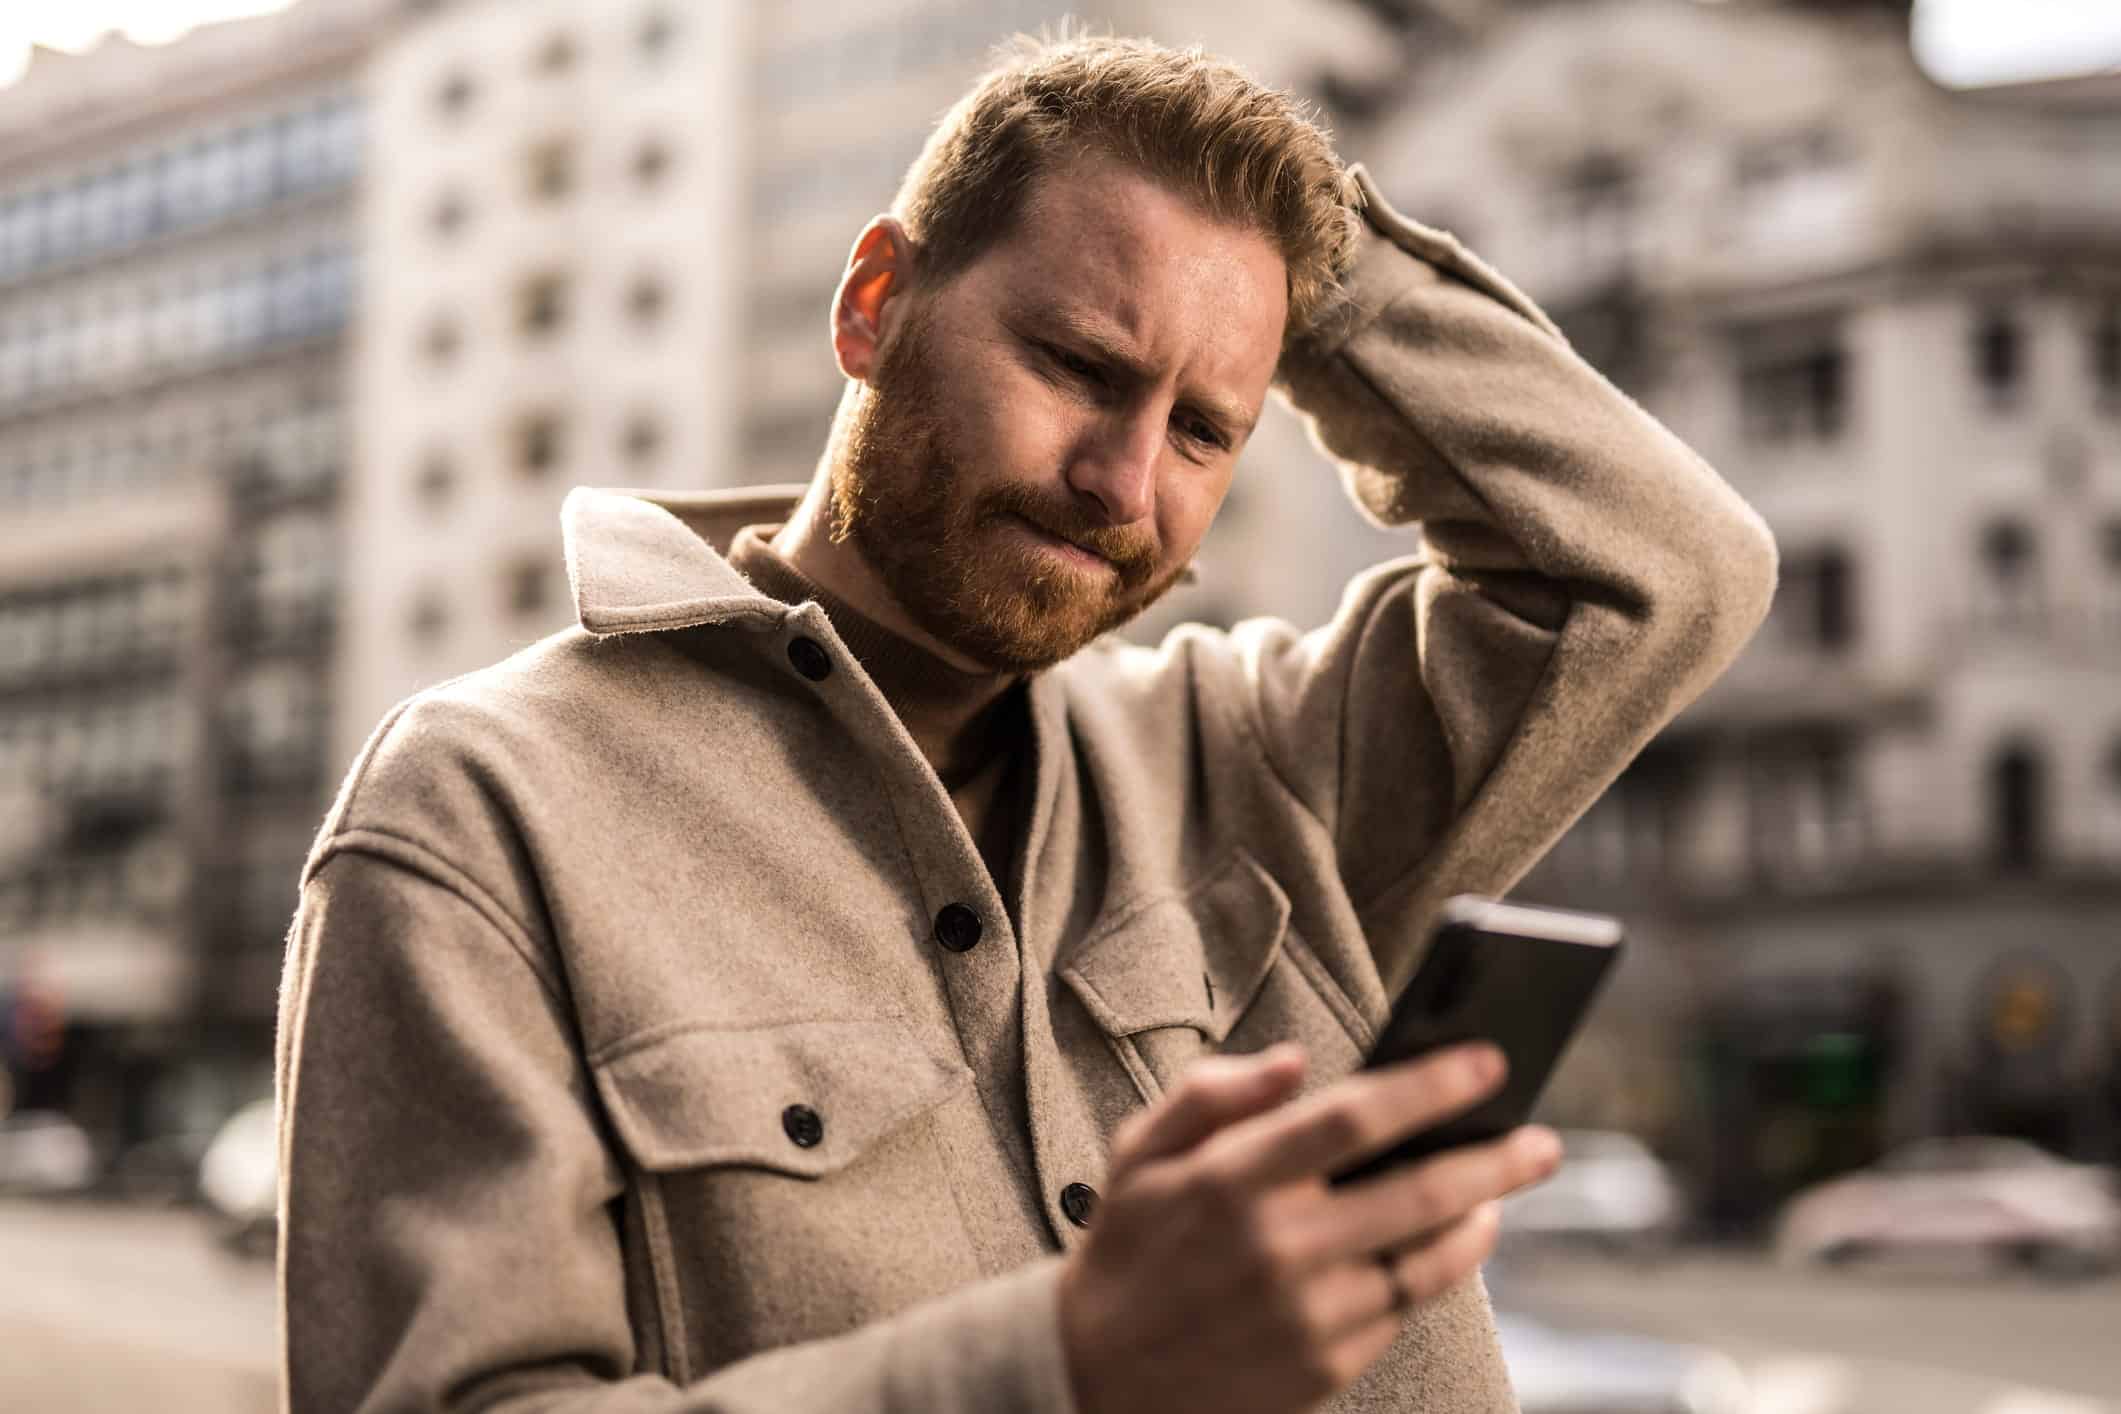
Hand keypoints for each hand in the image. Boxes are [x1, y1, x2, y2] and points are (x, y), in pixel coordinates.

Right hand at [1056, 1041, 1559, 1413]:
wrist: (1095, 1379)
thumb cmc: (1128, 1248)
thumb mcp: (1140, 1152)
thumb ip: (1214, 1093)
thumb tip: (1296, 1061)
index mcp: (1233, 1180)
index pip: (1355, 1118)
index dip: (1430, 1085)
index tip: (1487, 1061)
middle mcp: (1279, 1247)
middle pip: (1420, 1192)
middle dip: (1496, 1159)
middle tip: (1542, 1140)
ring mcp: (1308, 1313)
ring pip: (1429, 1261)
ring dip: (1481, 1221)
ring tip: (1503, 1191)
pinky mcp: (1324, 1366)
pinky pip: (1403, 1310)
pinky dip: (1437, 1272)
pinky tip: (1450, 1244)